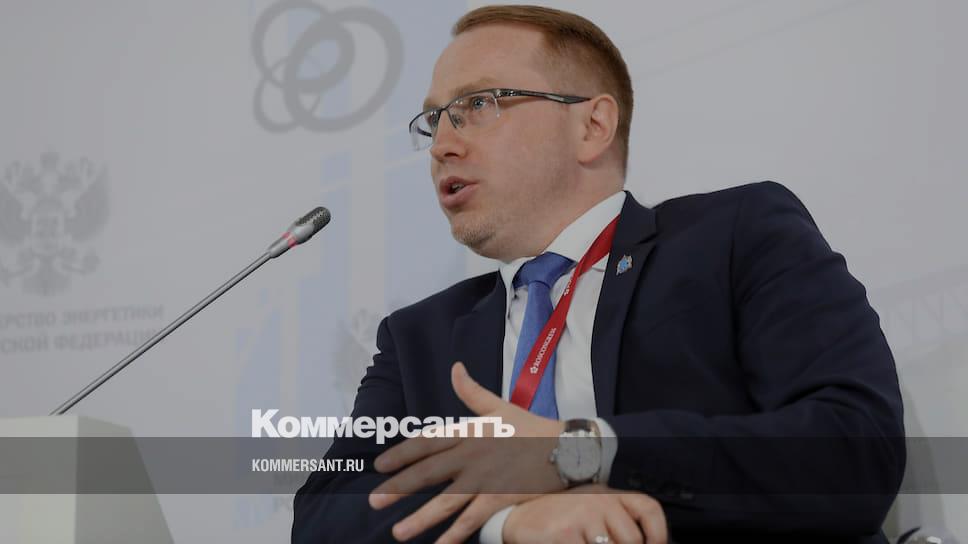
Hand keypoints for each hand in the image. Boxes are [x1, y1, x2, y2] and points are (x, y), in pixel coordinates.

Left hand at [369, 361, 566, 542]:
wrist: (566, 446)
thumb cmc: (532, 426)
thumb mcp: (499, 406)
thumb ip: (471, 391)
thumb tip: (455, 368)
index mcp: (468, 431)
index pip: (426, 442)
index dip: (400, 454)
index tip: (379, 466)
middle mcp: (471, 455)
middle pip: (427, 473)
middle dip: (398, 488)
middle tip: (374, 501)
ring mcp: (484, 478)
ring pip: (445, 500)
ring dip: (420, 517)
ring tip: (398, 532)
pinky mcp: (500, 497)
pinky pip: (472, 519)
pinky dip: (455, 534)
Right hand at [504, 484, 667, 543]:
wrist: (520, 517)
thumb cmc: (561, 518)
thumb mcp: (591, 510)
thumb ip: (616, 523)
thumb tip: (643, 543)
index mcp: (609, 494)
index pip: (648, 509)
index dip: (659, 534)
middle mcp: (599, 501)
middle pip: (632, 539)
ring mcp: (581, 517)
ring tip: (583, 543)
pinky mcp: (565, 533)